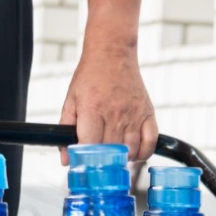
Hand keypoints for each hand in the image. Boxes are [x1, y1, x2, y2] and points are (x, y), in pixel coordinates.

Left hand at [59, 44, 158, 162]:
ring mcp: (133, 114)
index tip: (84, 162)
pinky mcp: (147, 113)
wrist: (112, 53)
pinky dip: (143, 153)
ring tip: (115, 155)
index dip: (87, 159)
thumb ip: (65, 129)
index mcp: (92, 109)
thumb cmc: (90, 77)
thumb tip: (66, 159)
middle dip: (104, 160)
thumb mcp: (71, 100)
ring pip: (131, 150)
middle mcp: (114, 113)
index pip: (90, 146)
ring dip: (123, 158)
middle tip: (99, 161)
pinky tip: (133, 153)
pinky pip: (150, 142)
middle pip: (111, 151)